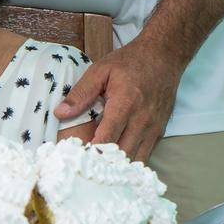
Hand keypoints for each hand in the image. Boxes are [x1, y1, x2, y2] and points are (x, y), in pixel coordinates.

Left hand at [53, 38, 185, 162]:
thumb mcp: (101, 70)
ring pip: (135, 161)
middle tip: (83, 167)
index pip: (107, 138)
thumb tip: (60, 113)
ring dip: (117, 166)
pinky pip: (145, 156)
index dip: (90, 152)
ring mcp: (153, 129)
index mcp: (125, 104)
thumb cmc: (130, 62)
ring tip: (98, 167)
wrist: (164, 57)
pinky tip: (115, 162)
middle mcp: (142, 121)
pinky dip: (130, 162)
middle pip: (121, 155)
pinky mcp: (159, 133)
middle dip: (102, 163)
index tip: (76, 159)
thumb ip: (81, 93)